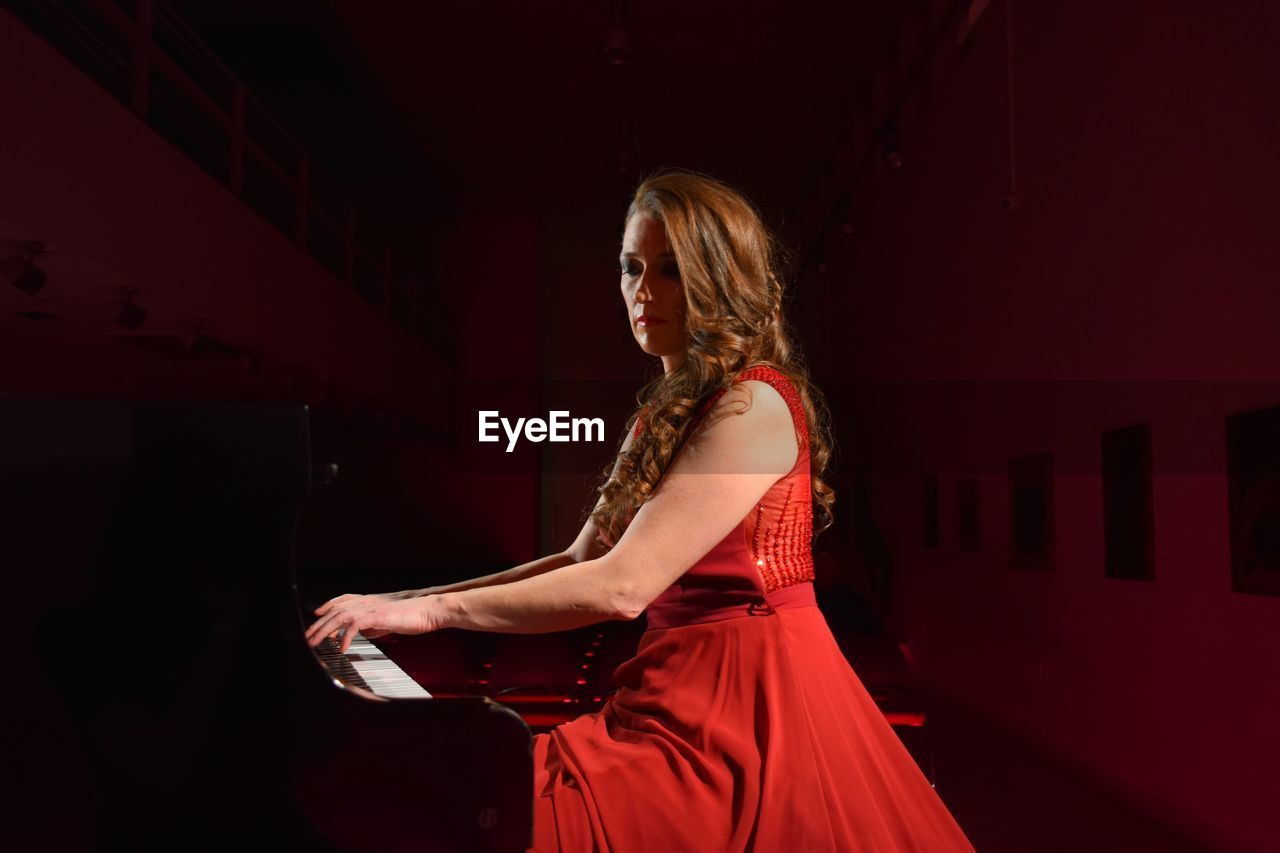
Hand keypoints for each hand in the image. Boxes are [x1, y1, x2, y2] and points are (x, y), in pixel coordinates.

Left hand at [306, 593, 444, 652]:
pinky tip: (341, 647)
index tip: (317, 614)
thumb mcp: (387, 621)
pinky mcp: (377, 615)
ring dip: (325, 631)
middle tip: (308, 637)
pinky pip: (354, 626)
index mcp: (370, 601)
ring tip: (316, 643)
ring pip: (340, 617)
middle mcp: (367, 601)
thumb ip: (371, 625)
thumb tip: (358, 633)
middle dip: (319, 624)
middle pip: (336, 610)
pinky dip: (345, 637)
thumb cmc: (413, 616)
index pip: (343, 600)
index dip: (328, 605)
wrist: (428, 611)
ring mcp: (371, 607)